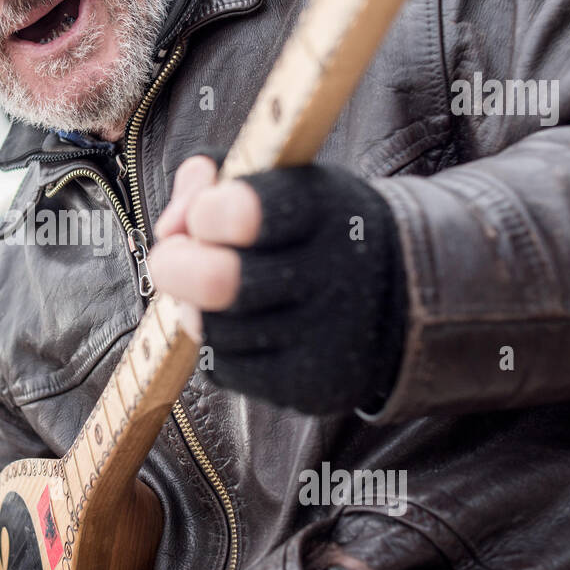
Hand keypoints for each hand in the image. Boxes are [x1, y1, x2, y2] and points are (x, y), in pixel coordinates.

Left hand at [149, 155, 407, 414]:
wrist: (399, 293)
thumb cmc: (313, 229)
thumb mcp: (277, 183)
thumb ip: (212, 186)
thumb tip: (170, 227)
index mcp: (323, 207)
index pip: (242, 212)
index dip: (203, 214)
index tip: (203, 215)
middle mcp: (332, 273)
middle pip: (216, 281)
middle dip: (175, 266)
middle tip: (170, 259)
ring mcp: (325, 336)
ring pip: (213, 329)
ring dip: (197, 308)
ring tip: (218, 292)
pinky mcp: (313, 386)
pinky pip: (225, 370)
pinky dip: (218, 346)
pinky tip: (241, 326)